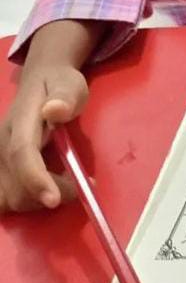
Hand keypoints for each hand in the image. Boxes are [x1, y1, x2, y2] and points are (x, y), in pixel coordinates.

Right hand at [0, 64, 87, 212]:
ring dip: (37, 201)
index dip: (35, 179)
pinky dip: (25, 201)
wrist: (42, 80)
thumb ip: (65, 97)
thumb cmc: (60, 85)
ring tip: (63, 186)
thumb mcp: (70, 85)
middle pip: (14, 185)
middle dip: (47, 193)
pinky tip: (44, 190)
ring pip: (8, 198)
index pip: (21, 153)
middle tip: (81, 184)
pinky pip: (4, 198)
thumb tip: (55, 110)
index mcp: (19, 122)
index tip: (55, 199)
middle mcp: (0, 144)